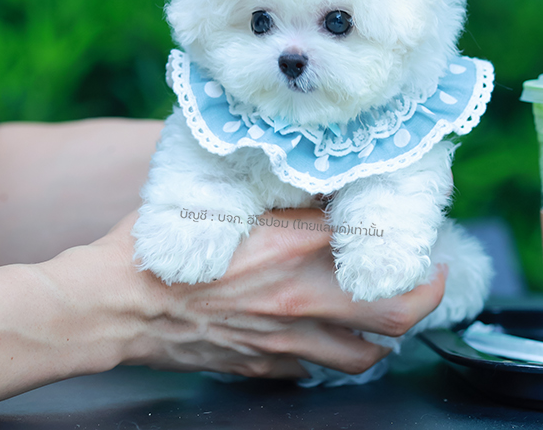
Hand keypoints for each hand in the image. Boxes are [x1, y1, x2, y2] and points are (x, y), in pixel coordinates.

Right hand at [83, 207, 448, 378]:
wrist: (111, 304)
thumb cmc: (157, 244)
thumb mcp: (220, 196)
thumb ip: (272, 189)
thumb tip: (307, 171)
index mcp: (296, 244)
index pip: (379, 242)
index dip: (407, 236)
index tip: (419, 228)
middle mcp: (301, 297)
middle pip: (397, 314)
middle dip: (426, 297)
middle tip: (431, 279)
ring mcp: (285, 341)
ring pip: (366, 356)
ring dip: (384, 337)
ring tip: (385, 316)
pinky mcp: (263, 368)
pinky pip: (318, 371)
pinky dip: (332, 355)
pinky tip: (326, 336)